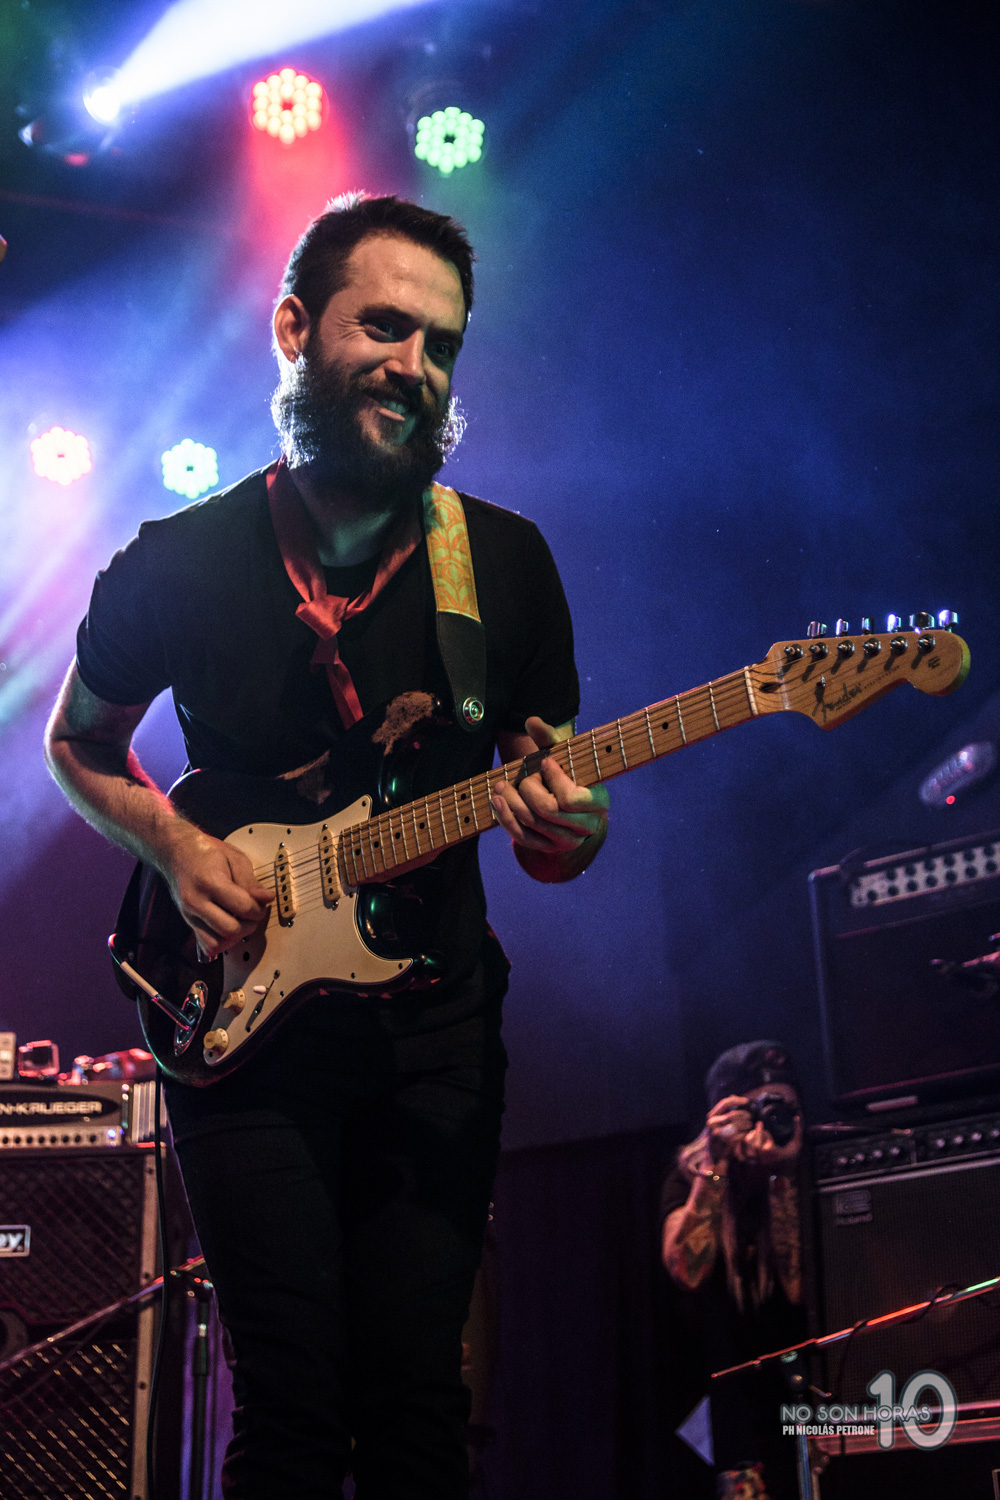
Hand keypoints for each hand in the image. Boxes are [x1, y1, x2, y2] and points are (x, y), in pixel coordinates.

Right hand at [159, 823, 273, 960]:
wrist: (176, 852)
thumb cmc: (207, 853)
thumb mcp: (234, 858)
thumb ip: (251, 882)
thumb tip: (268, 899)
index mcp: (210, 882)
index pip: (242, 907)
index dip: (258, 909)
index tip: (262, 903)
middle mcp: (196, 901)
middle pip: (230, 930)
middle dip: (249, 925)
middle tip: (253, 914)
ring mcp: (189, 914)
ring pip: (217, 943)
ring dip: (235, 937)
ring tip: (241, 921)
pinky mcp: (188, 922)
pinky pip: (206, 945)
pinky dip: (221, 942)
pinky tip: (227, 927)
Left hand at [491, 715, 608, 855]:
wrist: (565, 796)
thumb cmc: (566, 769)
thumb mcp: (563, 752)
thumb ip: (549, 737)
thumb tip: (531, 721)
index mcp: (598, 802)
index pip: (572, 799)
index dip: (554, 779)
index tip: (545, 762)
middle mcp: (587, 826)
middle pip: (549, 811)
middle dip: (528, 790)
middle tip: (519, 776)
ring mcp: (567, 840)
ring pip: (533, 824)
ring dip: (511, 802)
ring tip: (500, 785)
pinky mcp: (547, 847)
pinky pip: (523, 838)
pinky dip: (506, 819)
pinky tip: (497, 802)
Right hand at [706, 1095, 754, 1162]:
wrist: (714, 1157)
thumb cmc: (719, 1138)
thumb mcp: (718, 1123)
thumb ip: (725, 1111)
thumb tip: (733, 1096)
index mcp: (711, 1116)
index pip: (725, 1103)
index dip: (737, 1100)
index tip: (747, 1101)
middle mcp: (712, 1123)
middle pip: (734, 1114)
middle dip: (745, 1115)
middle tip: (750, 1119)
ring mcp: (719, 1132)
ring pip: (738, 1124)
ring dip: (747, 1125)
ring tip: (749, 1127)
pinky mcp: (726, 1141)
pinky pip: (741, 1134)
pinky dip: (746, 1134)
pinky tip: (746, 1135)